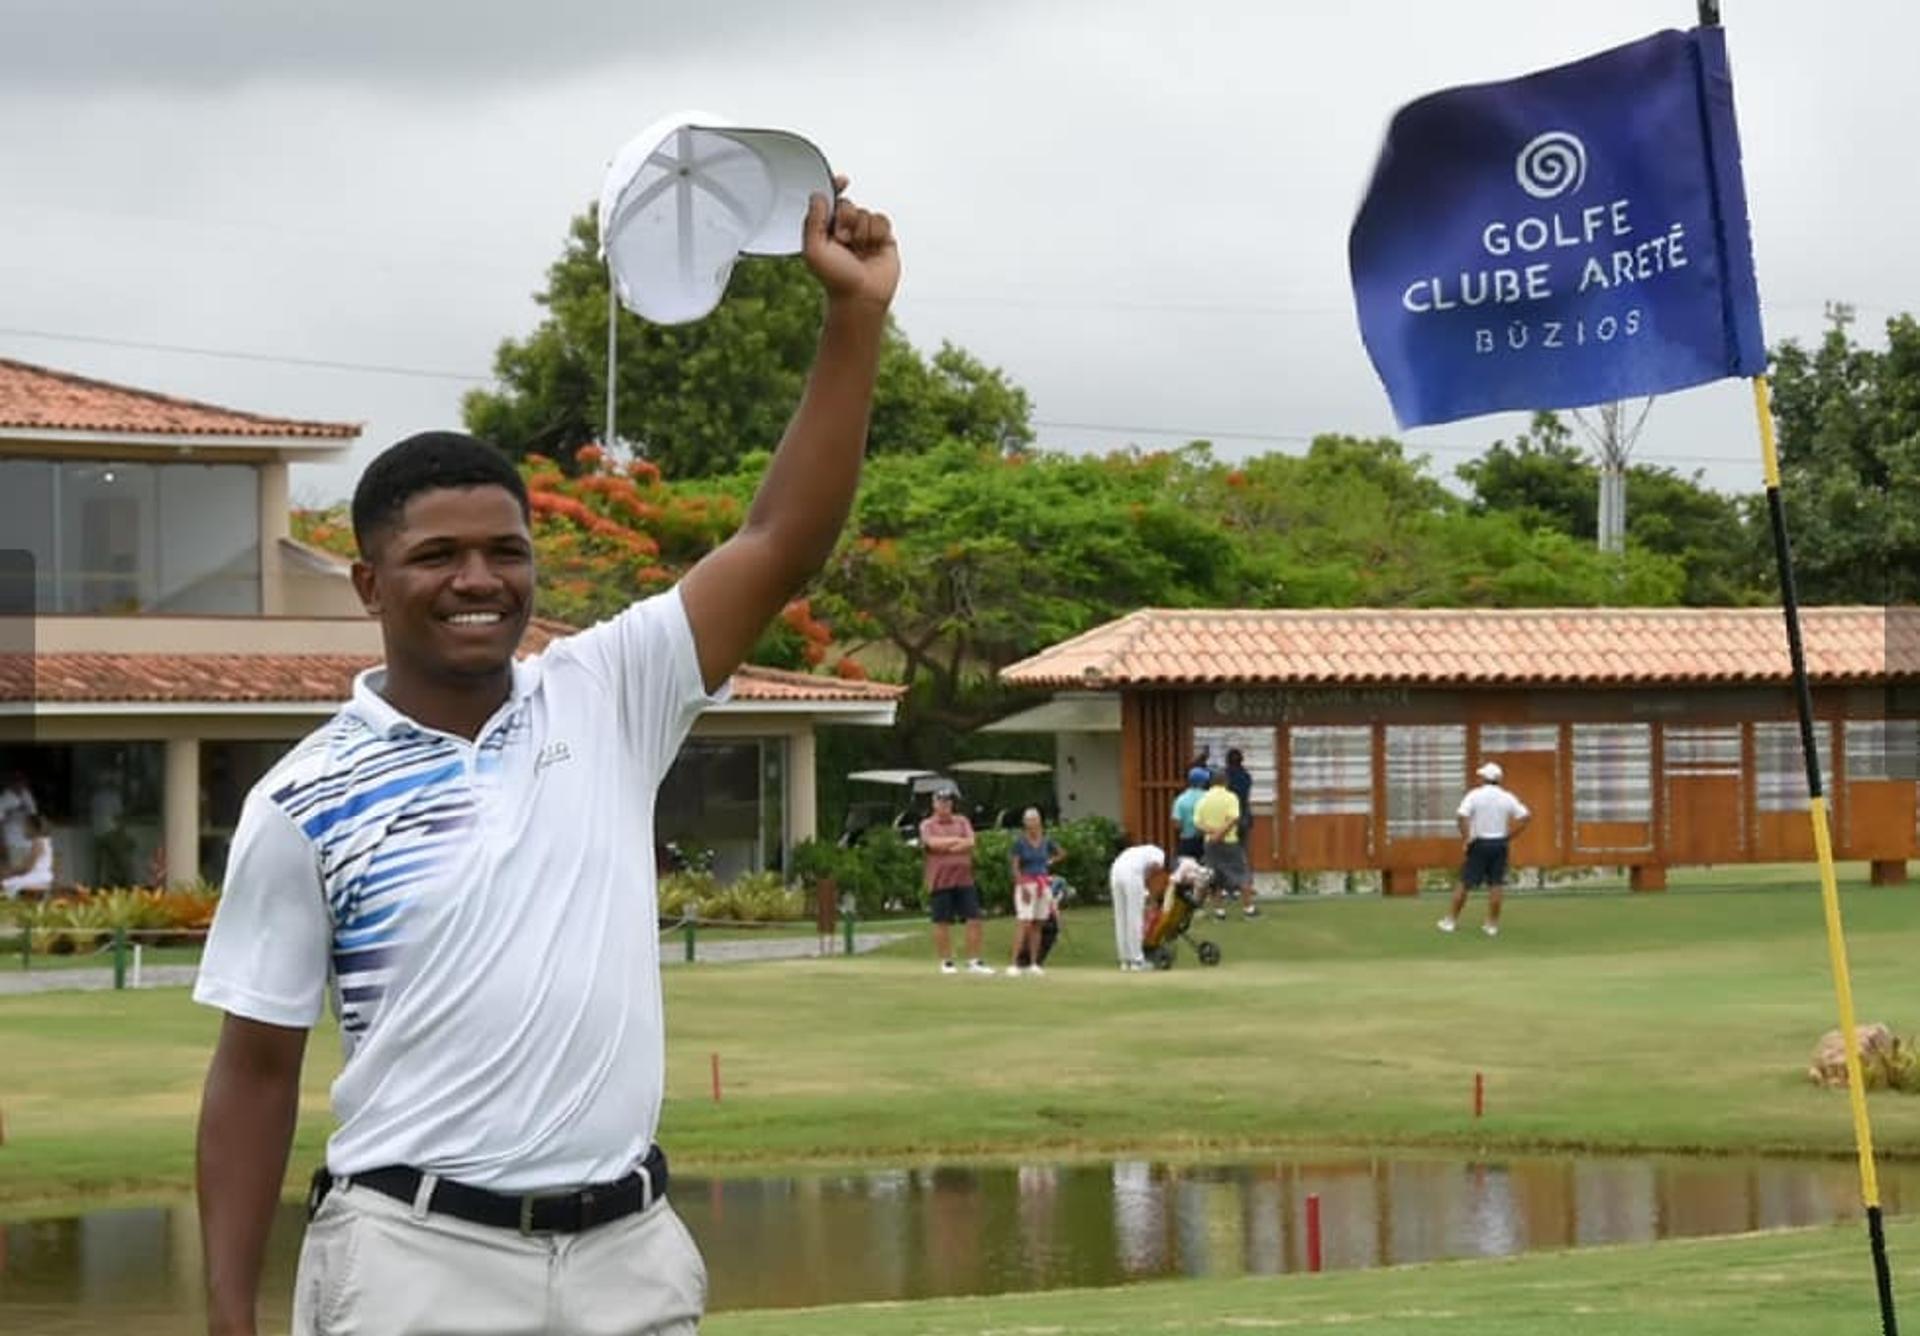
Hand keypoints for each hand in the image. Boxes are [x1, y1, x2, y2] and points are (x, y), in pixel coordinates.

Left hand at [803, 175, 899, 311]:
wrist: (862, 296)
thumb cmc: (835, 278)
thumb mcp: (814, 250)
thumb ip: (813, 221)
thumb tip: (818, 194)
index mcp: (824, 230)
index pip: (828, 202)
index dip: (834, 188)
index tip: (842, 181)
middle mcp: (844, 229)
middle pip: (848, 204)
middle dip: (846, 219)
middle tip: (843, 240)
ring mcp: (864, 233)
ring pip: (866, 212)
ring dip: (862, 231)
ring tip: (859, 250)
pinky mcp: (883, 238)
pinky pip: (882, 219)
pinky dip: (877, 233)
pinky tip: (874, 248)